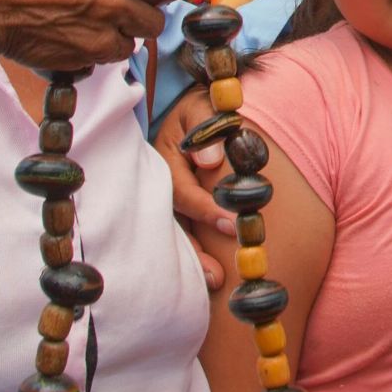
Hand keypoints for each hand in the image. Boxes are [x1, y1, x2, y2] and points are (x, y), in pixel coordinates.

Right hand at [154, 86, 235, 291]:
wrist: (201, 113)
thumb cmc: (206, 110)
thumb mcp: (205, 108)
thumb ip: (208, 128)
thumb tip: (209, 160)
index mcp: (165, 155)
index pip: (182, 189)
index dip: (205, 208)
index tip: (231, 224)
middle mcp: (159, 182)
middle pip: (172, 222)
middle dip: (195, 251)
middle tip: (218, 276)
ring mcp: (164, 198)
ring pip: (174, 234)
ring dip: (193, 260)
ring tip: (216, 283)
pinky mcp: (175, 210)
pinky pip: (181, 236)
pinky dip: (194, 256)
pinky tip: (210, 278)